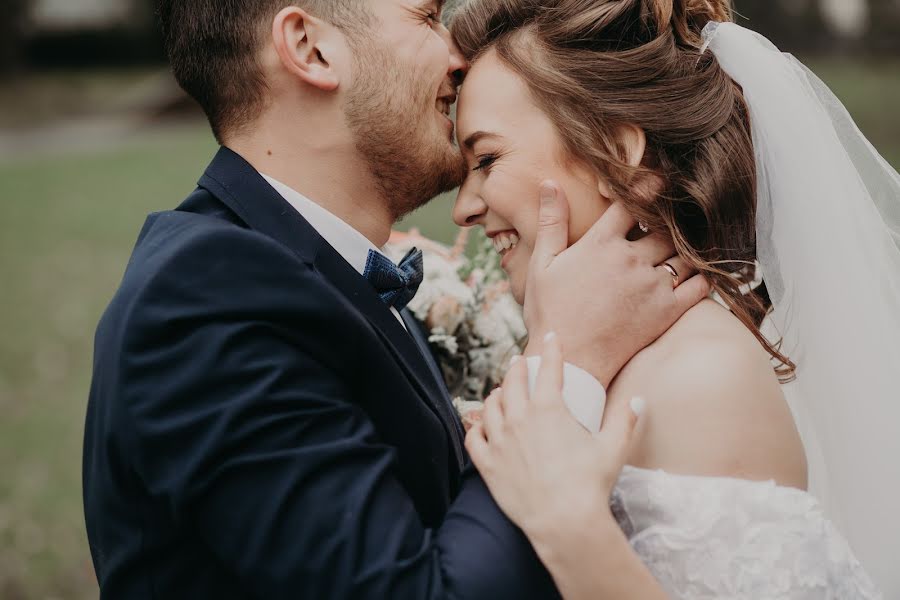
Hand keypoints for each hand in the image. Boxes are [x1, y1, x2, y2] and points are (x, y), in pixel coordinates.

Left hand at [466, 333, 641, 541]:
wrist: (564, 522)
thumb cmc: (590, 484)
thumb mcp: (613, 448)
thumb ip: (625, 420)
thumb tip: (638, 400)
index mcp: (549, 409)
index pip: (548, 369)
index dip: (552, 350)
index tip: (552, 338)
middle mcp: (519, 419)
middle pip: (512, 382)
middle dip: (516, 368)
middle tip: (519, 362)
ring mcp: (500, 441)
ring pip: (490, 406)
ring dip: (496, 394)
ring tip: (501, 392)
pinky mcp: (487, 464)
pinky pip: (472, 437)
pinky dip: (475, 426)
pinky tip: (480, 425)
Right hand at [523, 181, 709, 386]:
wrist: (571, 360)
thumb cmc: (551, 313)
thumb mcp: (542, 264)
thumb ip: (551, 221)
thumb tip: (550, 183)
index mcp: (601, 243)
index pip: (631, 203)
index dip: (646, 189)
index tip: (657, 181)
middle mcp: (631, 259)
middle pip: (663, 227)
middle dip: (667, 220)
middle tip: (673, 216)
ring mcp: (653, 285)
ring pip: (683, 252)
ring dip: (684, 246)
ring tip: (683, 243)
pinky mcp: (668, 310)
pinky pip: (698, 285)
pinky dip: (701, 276)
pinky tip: (695, 273)